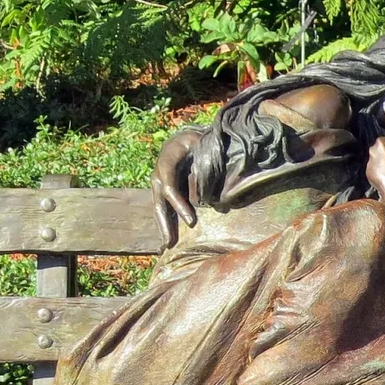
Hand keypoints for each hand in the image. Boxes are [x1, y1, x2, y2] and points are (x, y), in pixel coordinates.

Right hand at [151, 126, 203, 248]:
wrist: (188, 138)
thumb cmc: (200, 140)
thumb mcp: (204, 142)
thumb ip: (210, 156)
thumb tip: (225, 174)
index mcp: (167, 160)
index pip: (170, 187)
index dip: (179, 205)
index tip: (191, 222)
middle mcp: (159, 174)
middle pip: (160, 202)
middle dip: (166, 224)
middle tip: (172, 243)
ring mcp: (159, 184)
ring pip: (159, 209)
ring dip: (163, 228)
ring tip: (166, 247)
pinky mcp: (164, 192)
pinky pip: (164, 210)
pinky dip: (165, 225)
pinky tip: (166, 242)